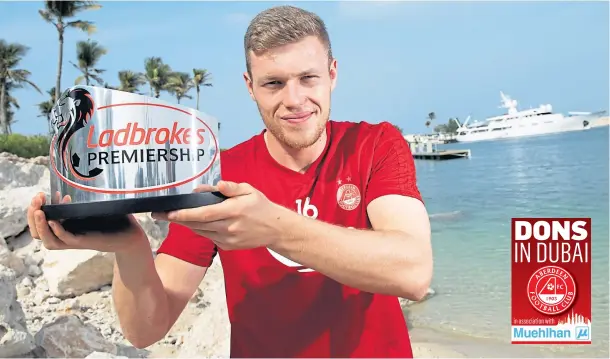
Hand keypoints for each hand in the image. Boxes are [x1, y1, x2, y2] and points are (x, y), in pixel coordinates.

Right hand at [27, 192, 148, 251]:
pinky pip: (66, 240)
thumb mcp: (93, 206)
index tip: (41, 194)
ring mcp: (76, 240)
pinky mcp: (86, 241)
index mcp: (66, 227)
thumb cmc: (113, 219)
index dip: (34, 211)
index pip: (40, 225)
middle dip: (32, 215)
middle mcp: (68, 235)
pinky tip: (53, 220)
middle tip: (37, 198)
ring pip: (49, 241)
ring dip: (40, 226)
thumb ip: (79, 198)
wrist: (131, 235)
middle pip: (38, 233)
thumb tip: (68, 183)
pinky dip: (57, 231)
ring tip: (39, 211)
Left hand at [152, 181, 287, 250]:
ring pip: (200, 232)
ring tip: (172, 217)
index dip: (184, 214)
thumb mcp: (249, 190)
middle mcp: (228, 227)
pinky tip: (193, 223)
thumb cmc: (261, 206)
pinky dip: (199, 229)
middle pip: (197, 224)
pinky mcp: (227, 247)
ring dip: (186, 224)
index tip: (168, 212)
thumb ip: (230, 188)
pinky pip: (208, 237)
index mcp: (233, 211)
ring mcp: (227, 239)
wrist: (275, 229)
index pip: (203, 214)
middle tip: (158, 214)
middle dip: (176, 219)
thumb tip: (214, 185)